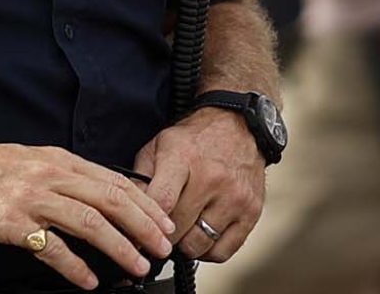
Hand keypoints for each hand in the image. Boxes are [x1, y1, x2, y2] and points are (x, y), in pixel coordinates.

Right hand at [0, 141, 174, 289]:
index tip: (164, 223)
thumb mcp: (32, 159)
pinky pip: (51, 247)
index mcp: (59, 160)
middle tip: (162, 248)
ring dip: (119, 246)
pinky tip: (89, 281)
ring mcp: (31, 198)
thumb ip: (65, 174)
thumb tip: (100, 194)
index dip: (145, 204)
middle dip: (143, 226)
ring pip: (89, 221)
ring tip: (136, 267)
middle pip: (110, 200)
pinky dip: (75, 266)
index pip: (114, 181)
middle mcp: (51, 175)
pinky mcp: (11, 223)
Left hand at [134, 107, 266, 262]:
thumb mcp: (159, 146)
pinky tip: (202, 235)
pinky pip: (222, 252)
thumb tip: (128, 215)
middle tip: (159, 231)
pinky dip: (208, 251)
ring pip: (198, 245)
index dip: (143, 224)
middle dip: (162, 235)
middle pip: (176, 229)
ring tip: (182, 230)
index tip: (136, 234)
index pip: (161, 202)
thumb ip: (140, 179)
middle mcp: (212, 178)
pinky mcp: (251, 212)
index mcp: (183, 158)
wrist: (239, 127)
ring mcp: (234, 197)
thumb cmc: (194, 140)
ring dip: (185, 245)